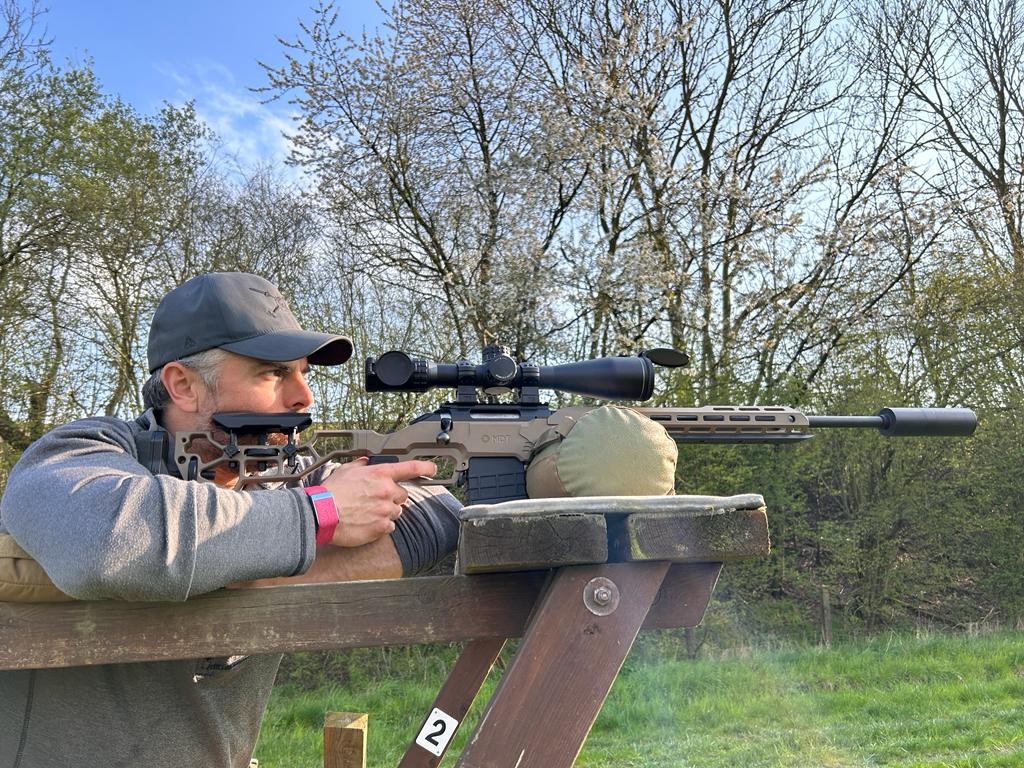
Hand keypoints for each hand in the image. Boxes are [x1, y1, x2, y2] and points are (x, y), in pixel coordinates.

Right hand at [320, 458, 436, 547]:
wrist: (322, 515)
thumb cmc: (331, 492)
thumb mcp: (346, 470)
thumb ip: (361, 465)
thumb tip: (367, 462)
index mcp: (380, 474)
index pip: (411, 468)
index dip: (426, 468)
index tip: (433, 469)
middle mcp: (387, 491)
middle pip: (402, 495)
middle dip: (392, 497)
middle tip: (374, 500)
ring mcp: (386, 510)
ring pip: (396, 511)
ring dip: (386, 512)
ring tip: (367, 512)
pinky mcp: (382, 527)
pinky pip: (390, 526)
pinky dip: (381, 526)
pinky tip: (366, 522)